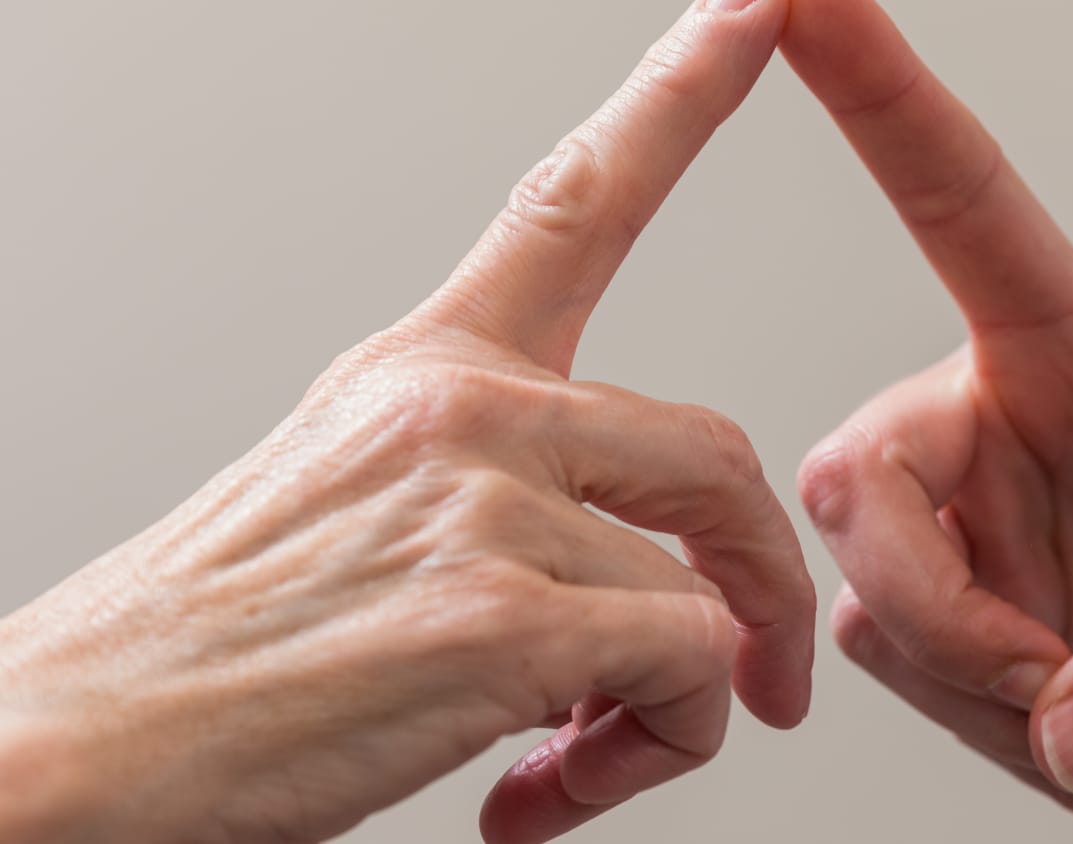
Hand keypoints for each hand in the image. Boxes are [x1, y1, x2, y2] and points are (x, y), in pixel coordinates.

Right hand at [0, 2, 812, 841]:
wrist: (79, 749)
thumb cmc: (223, 640)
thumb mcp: (358, 504)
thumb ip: (506, 500)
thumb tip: (639, 590)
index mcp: (429, 367)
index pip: (575, 200)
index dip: (679, 95)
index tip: (754, 6)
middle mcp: (464, 407)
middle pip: (714, 452)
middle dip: (757, 576)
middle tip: (756, 667)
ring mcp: (482, 498)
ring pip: (700, 588)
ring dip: (680, 696)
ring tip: (586, 752)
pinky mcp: (496, 613)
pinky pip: (682, 666)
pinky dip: (658, 743)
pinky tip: (550, 784)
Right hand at [783, 0, 1072, 836]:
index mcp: (1064, 335)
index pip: (952, 196)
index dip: (866, 95)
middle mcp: (988, 419)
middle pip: (856, 495)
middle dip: (944, 619)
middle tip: (1059, 690)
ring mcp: (978, 523)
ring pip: (890, 619)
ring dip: (996, 712)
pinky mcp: (986, 608)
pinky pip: (943, 692)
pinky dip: (1028, 754)